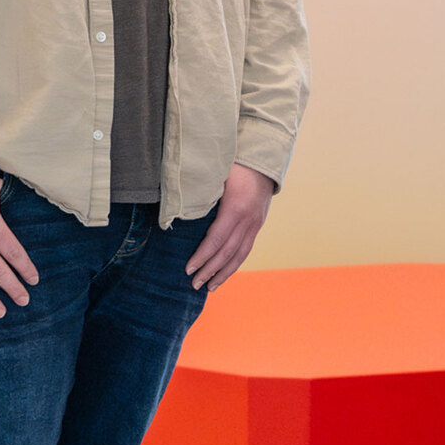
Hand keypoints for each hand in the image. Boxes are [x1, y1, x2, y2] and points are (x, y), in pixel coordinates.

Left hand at [185, 163, 276, 290]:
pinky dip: (235, 263)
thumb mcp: (217, 175)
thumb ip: (202, 193)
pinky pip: (246, 248)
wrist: (265, 158)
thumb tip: (179, 209)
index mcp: (236, 208)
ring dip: (224, 273)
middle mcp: (248, 220)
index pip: (216, 240)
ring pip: (240, 254)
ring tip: (210, 287)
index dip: (202, 256)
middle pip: (227, 252)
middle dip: (210, 270)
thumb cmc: (236, 164)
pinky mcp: (258, 223)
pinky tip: (225, 272)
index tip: (188, 269)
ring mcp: (255, 223)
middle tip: (194, 285)